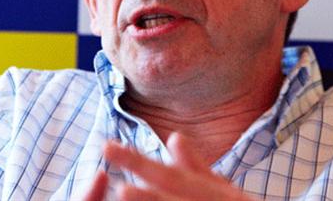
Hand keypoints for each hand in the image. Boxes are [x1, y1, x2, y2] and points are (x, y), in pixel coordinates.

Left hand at [100, 132, 254, 200]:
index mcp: (215, 193)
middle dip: (147, 196)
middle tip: (119, 189)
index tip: (107, 147)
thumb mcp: (225, 191)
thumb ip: (198, 168)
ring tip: (123, 196)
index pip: (169, 175)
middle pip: (177, 196)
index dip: (138, 162)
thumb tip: (173, 137)